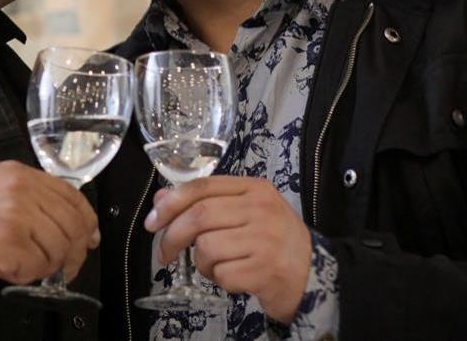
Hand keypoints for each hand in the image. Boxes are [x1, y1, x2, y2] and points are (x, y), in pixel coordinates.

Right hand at [0, 160, 99, 284]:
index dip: (87, 219)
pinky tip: (12, 271)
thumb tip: (72, 222)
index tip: (90, 236)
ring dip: (49, 265)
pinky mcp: (9, 245)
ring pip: (58, 248)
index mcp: (21, 175)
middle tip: (68, 266)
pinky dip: (29, 275)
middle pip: (71, 225)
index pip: (71, 195)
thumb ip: (31, 196)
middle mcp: (22, 191)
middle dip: (75, 251)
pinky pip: (38, 267)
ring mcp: (17, 218)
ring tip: (29, 267)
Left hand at [145, 176, 311, 322]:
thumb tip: (162, 200)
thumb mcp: (244, 212)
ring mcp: (265, 239)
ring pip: (206, 247)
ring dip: (202, 263)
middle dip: (172, 236)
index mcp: (255, 188)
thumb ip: (205, 202)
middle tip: (164, 253)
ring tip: (217, 266)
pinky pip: (221, 274)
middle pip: (199, 216)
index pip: (202, 187)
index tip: (153, 220)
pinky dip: (219, 279)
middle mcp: (261, 209)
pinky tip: (234, 276)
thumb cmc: (273, 240)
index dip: (171, 203)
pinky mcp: (265, 270)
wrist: (313, 273)